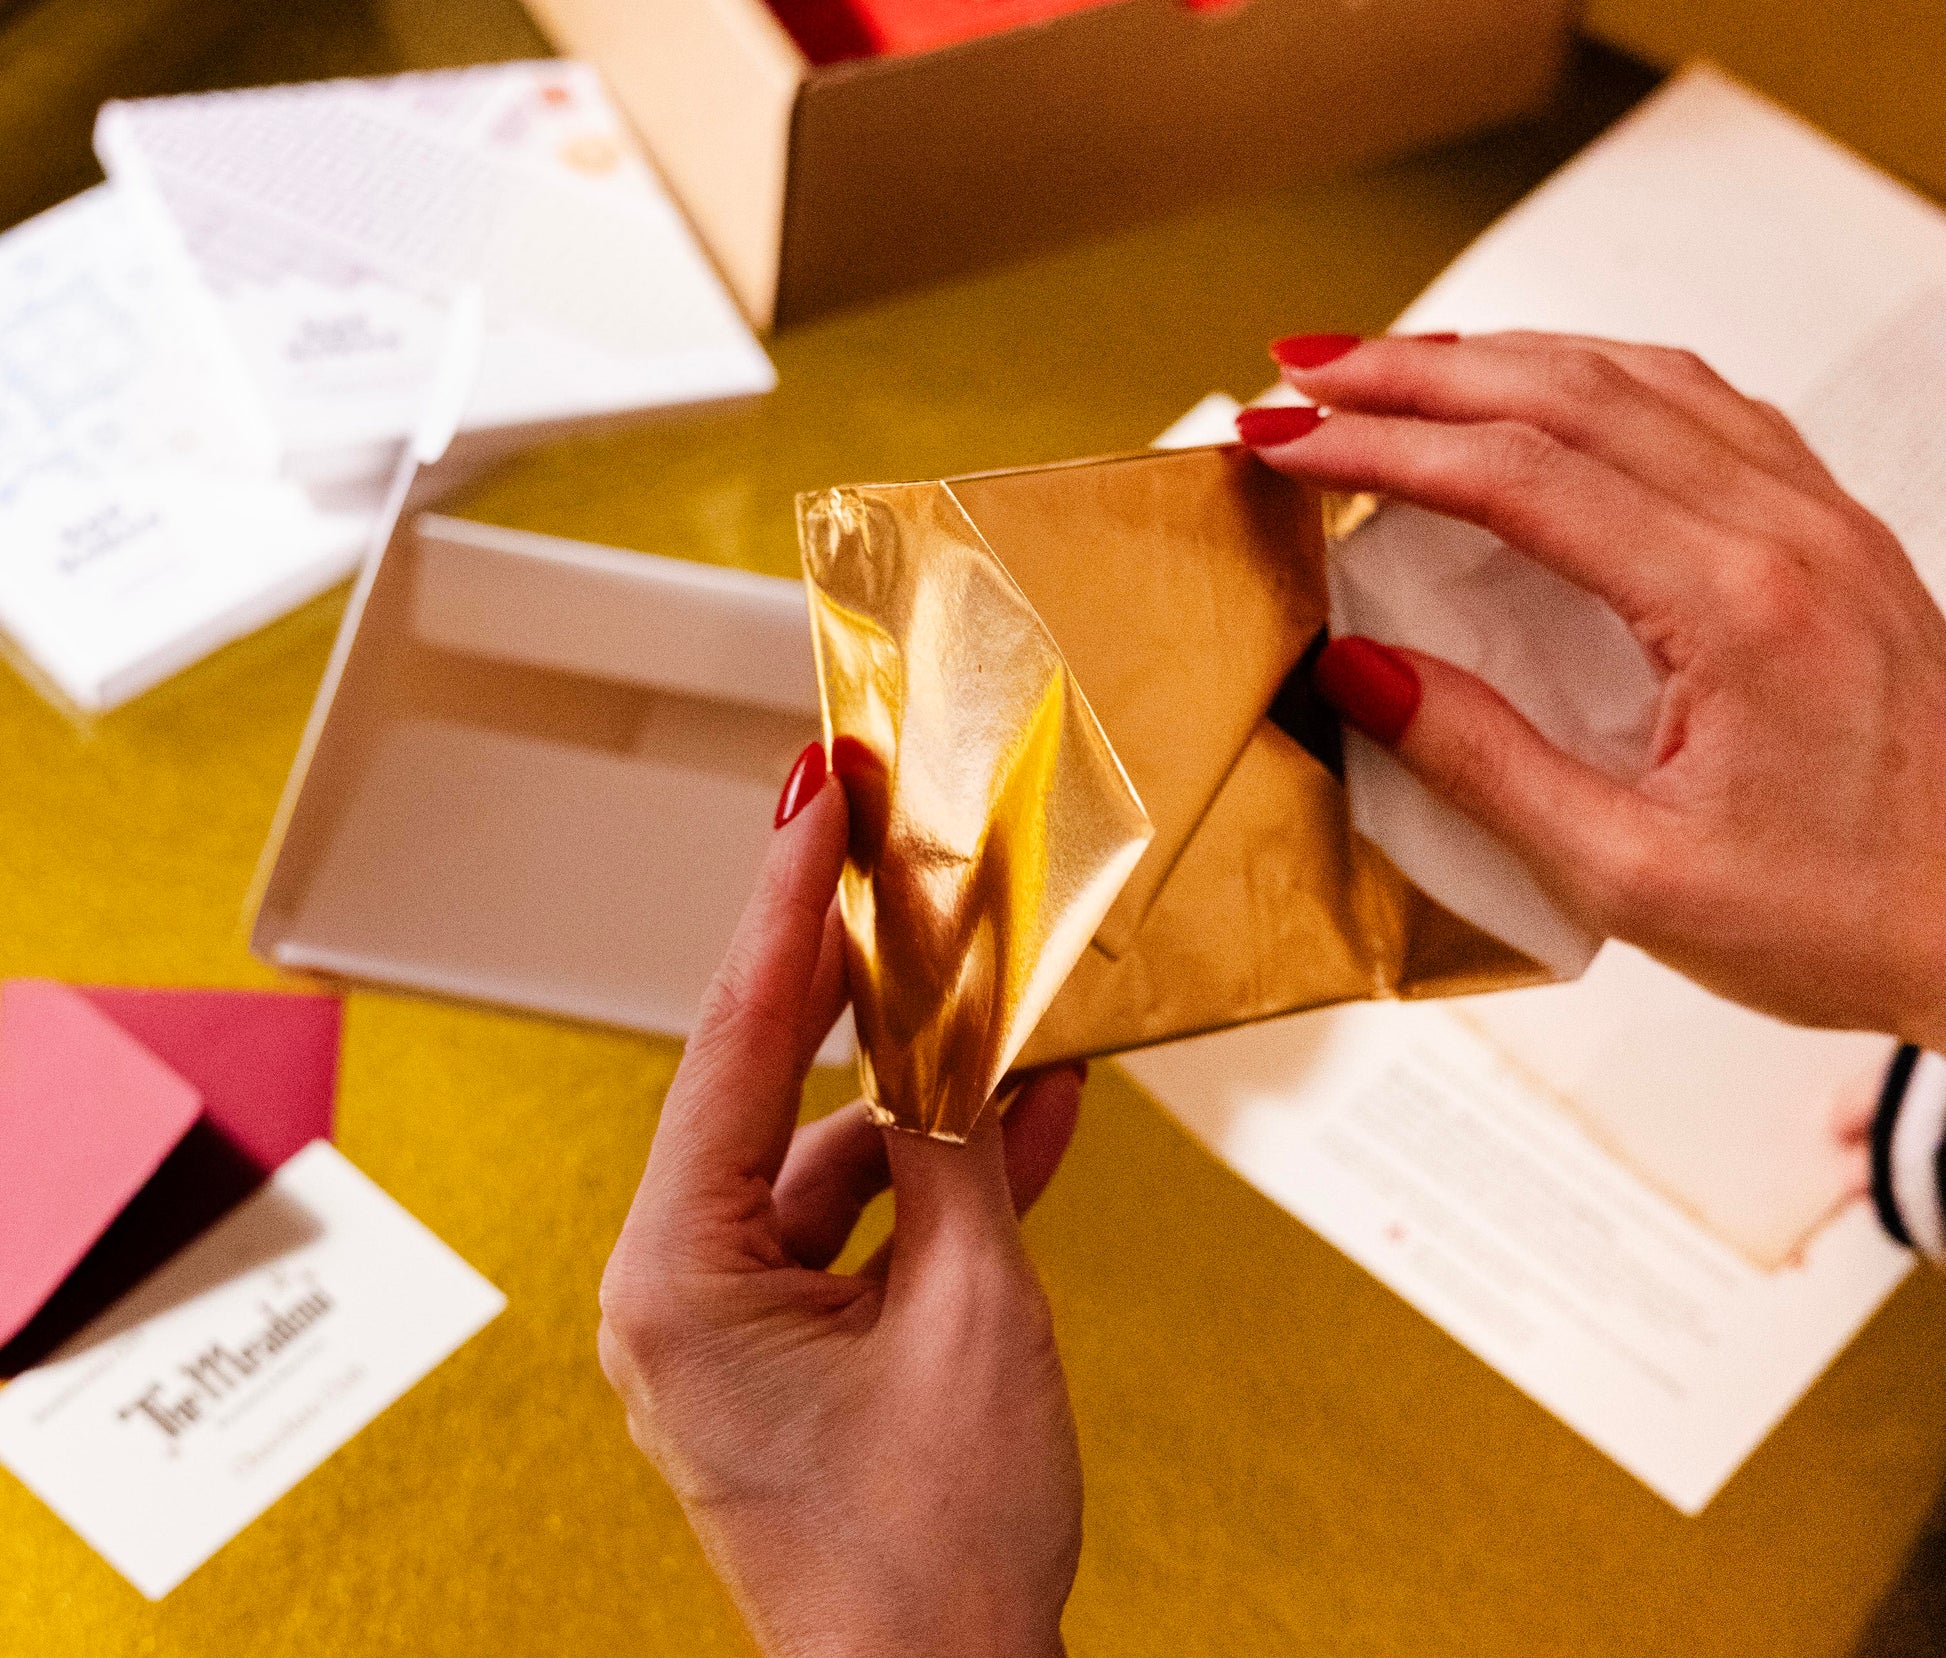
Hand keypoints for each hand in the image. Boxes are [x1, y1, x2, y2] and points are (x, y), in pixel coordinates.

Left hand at [597, 756, 1085, 1657]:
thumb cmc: (933, 1556)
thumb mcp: (970, 1313)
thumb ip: (956, 1151)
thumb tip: (957, 1037)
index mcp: (677, 1280)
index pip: (732, 1045)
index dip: (784, 908)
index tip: (814, 804)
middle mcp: (680, 1290)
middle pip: (771, 1085)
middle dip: (850, 982)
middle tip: (889, 863)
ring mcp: (733, 1320)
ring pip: (831, 1153)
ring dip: (928, 1096)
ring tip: (1009, 1013)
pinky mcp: (791, 1345)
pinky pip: (861, 1225)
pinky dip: (938, 1179)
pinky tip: (1027, 1119)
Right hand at [1240, 330, 1945, 1047]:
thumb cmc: (1845, 915)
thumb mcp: (1633, 875)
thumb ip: (1484, 762)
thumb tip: (1361, 670)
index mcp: (1735, 606)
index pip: (1517, 477)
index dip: (1381, 448)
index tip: (1285, 442)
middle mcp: (1787, 530)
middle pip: (1567, 389)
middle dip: (1413, 370)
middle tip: (1302, 370)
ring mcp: (1820, 517)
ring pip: (1637, 375)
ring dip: (1499, 355)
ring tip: (1392, 366)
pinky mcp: (1832, 530)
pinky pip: (1700, 403)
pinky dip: (1593, 374)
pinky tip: (1542, 389)